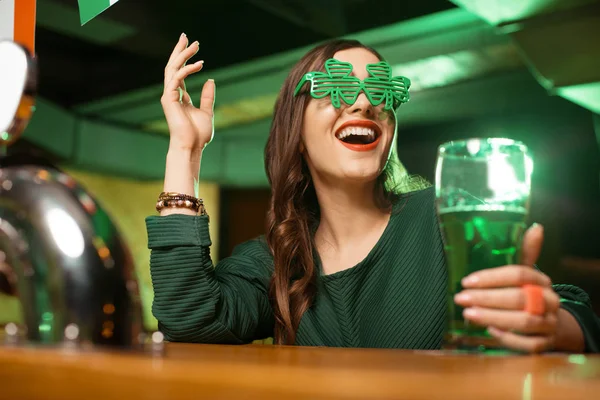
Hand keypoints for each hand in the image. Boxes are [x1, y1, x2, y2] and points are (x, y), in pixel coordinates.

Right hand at [161, 33, 214, 151]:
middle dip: (179, 50)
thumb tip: (210, 80)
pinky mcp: (169, 98)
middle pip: (173, 66)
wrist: (191, 146)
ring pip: (173, 69)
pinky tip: (200, 64)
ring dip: (183, 55)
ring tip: (194, 44)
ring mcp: (169, 96)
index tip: (194, 47)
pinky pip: (177, 78)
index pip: (180, 72)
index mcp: (180, 96)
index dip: (185, 59)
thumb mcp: (207, 111)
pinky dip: (187, 70)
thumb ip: (207, 96)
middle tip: (186, 36)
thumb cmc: (198, 134)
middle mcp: (172, 93)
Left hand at [454, 224, 561, 352]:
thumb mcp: (525, 273)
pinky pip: (528, 345)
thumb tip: (535, 227)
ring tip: (469, 314)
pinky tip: (490, 332)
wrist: (551, 323)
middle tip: (461, 298)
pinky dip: (508, 339)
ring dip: (493, 318)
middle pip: (519, 299)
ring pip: (523, 322)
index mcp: (542, 281)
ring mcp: (549, 324)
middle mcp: (549, 302)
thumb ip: (524, 252)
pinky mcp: (545, 344)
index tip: (466, 281)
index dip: (491, 277)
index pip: (519, 274)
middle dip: (487, 299)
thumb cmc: (529, 294)